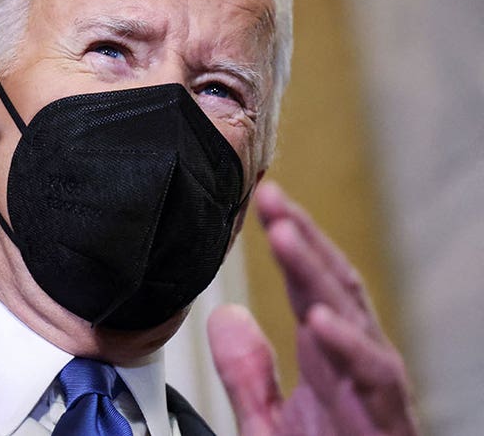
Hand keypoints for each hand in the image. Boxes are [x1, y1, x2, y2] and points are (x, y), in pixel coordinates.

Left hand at [208, 181, 420, 434]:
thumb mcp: (268, 423)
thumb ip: (246, 372)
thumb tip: (223, 316)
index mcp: (327, 358)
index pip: (306, 284)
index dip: (287, 238)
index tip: (260, 197)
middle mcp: (354, 365)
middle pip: (332, 286)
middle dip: (303, 238)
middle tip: (270, 196)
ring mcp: (374, 391)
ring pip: (352, 319)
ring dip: (316, 275)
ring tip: (284, 235)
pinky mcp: (384, 422)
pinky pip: (373, 379)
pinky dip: (347, 347)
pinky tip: (318, 320)